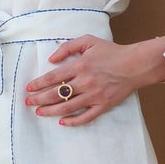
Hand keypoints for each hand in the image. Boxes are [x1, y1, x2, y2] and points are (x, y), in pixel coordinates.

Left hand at [26, 34, 164, 125]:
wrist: (136, 64)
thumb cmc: (112, 52)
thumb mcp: (89, 41)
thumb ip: (68, 47)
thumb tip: (51, 58)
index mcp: (79, 66)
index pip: (52, 78)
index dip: (38, 84)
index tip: (28, 88)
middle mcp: (85, 82)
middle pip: (56, 94)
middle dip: (39, 99)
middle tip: (28, 102)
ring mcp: (94, 96)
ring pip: (67, 107)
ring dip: (51, 111)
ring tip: (39, 112)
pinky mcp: (103, 105)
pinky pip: (86, 117)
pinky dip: (73, 121)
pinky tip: (63, 122)